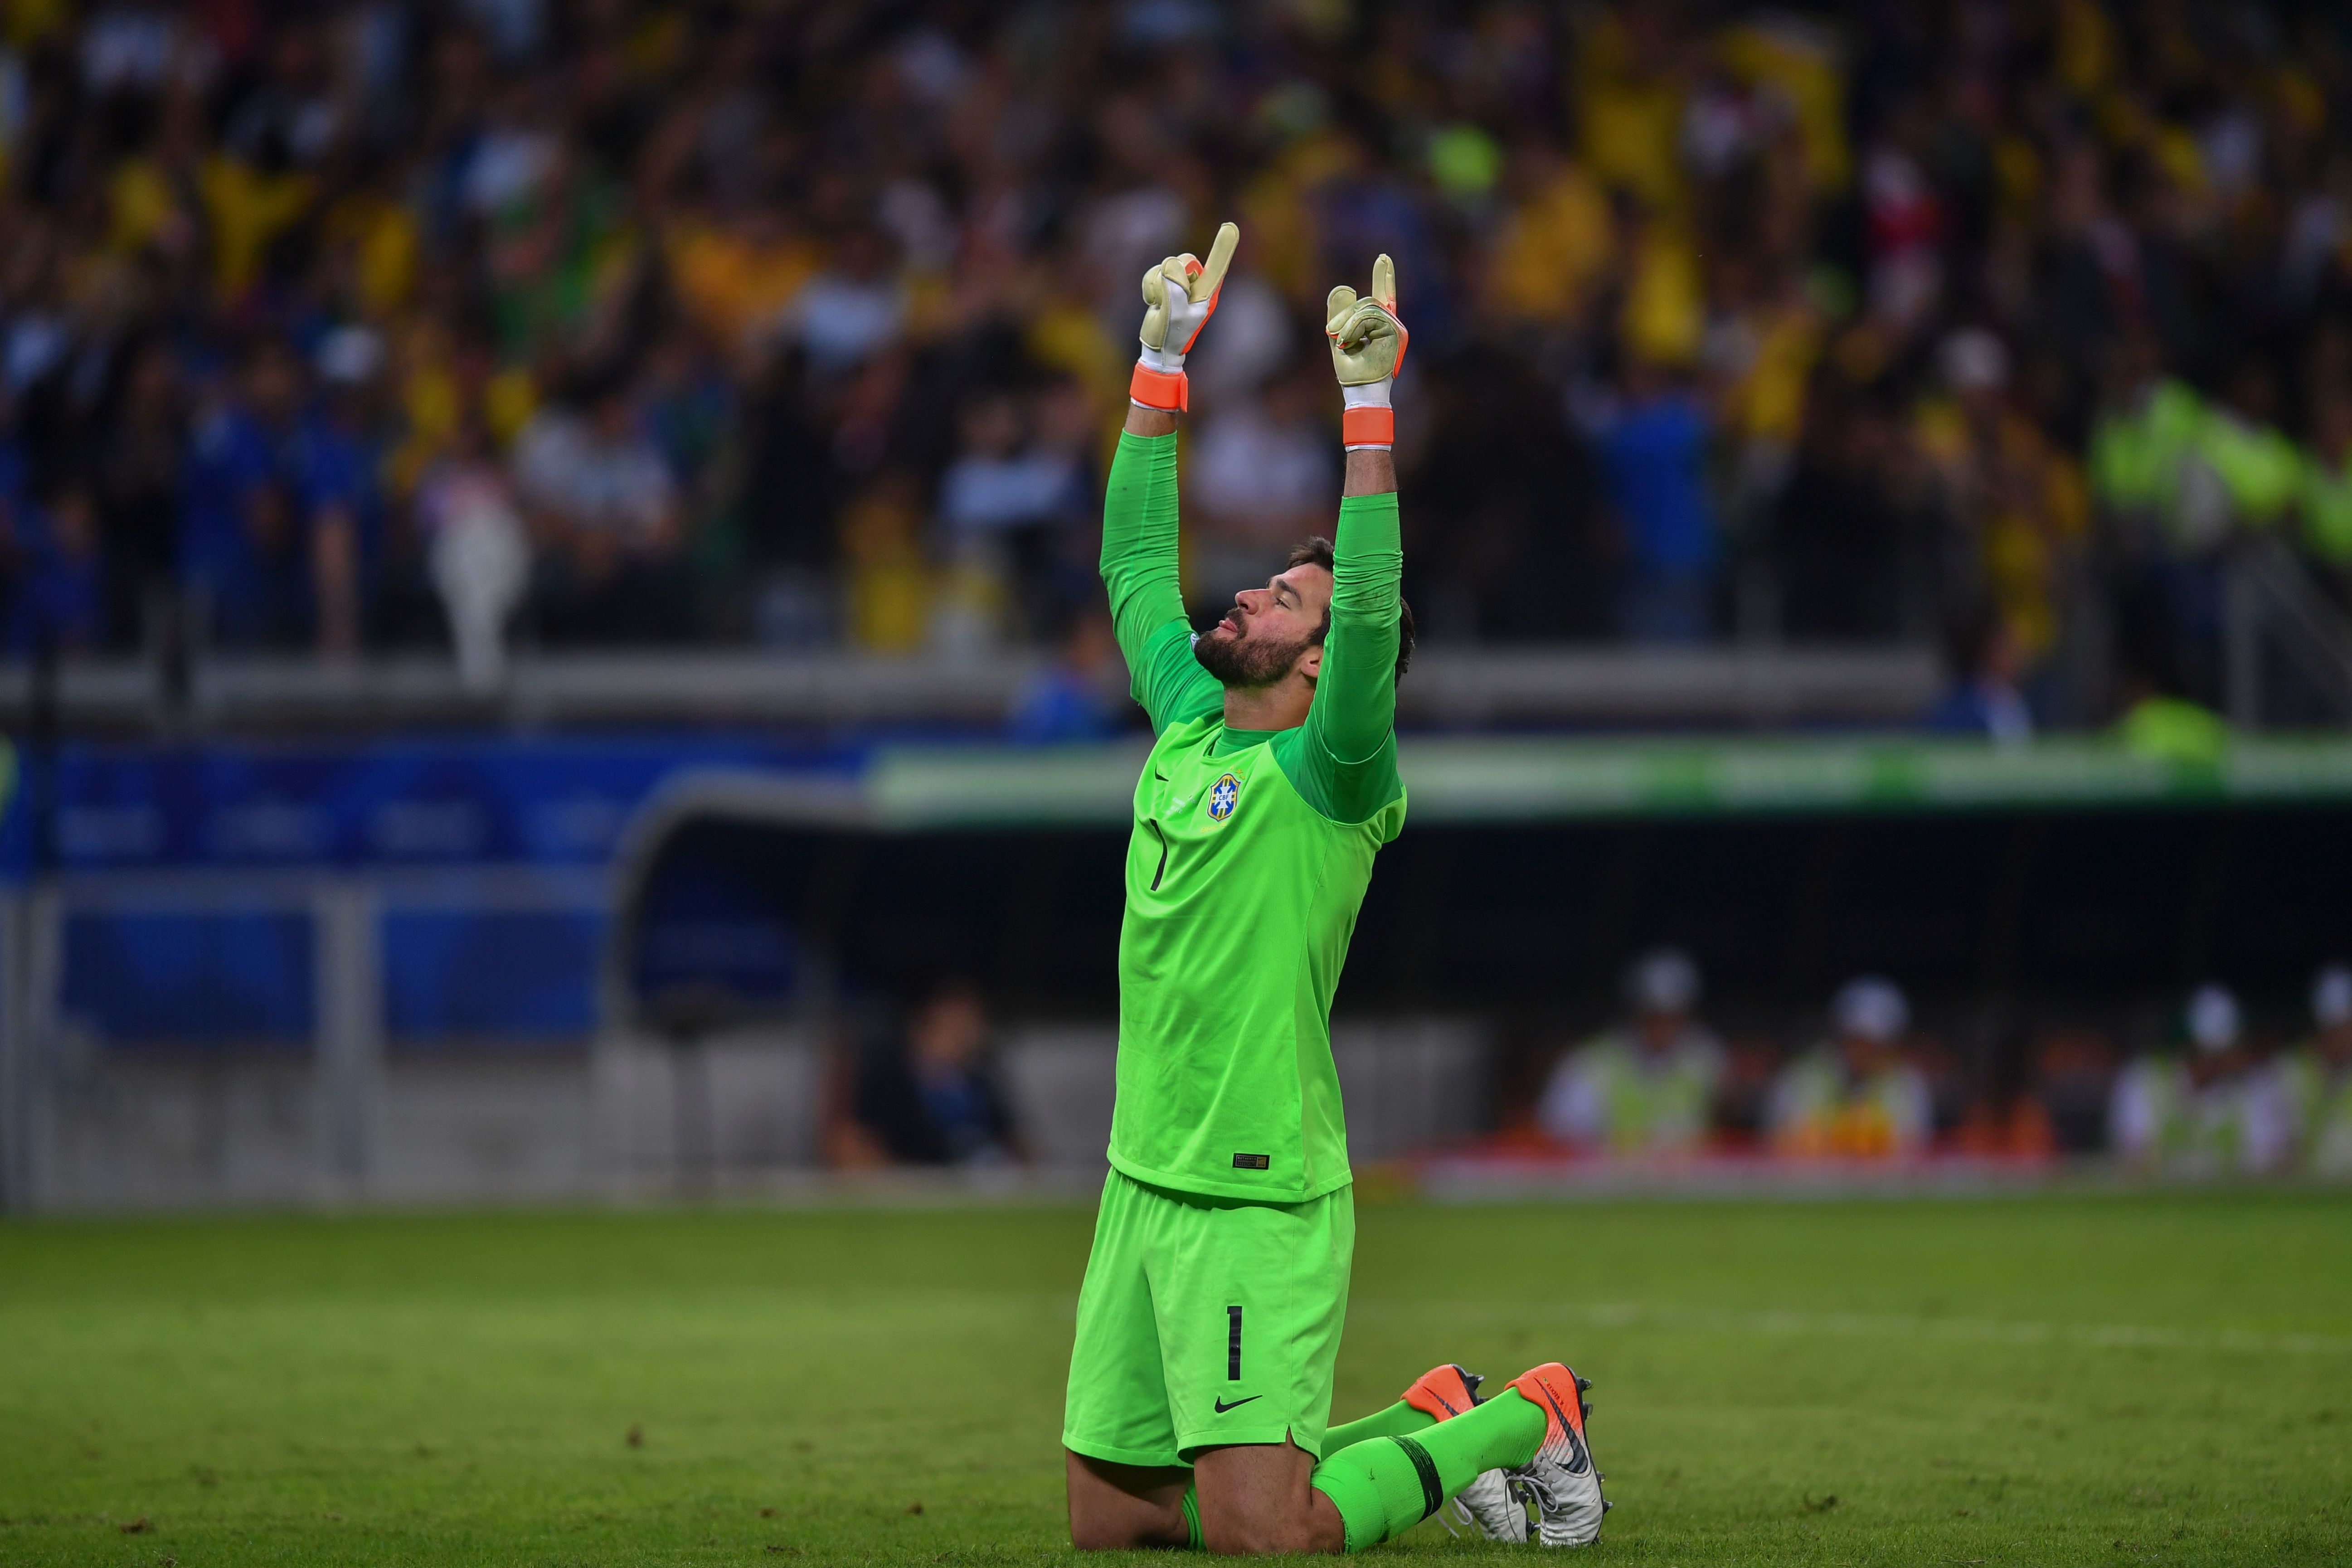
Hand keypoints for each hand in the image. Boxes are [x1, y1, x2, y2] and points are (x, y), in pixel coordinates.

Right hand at [1130, 221, 1238, 413]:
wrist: (1158, 346)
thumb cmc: (1171, 334)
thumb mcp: (1175, 314)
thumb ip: (1174, 288)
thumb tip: (1170, 267)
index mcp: (1207, 292)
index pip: (1217, 267)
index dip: (1223, 248)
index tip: (1231, 227)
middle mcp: (1196, 283)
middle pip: (1184, 260)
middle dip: (1173, 278)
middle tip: (1170, 302)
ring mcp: (1180, 282)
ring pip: (1166, 265)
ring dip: (1158, 286)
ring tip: (1161, 306)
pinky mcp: (1165, 282)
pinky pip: (1153, 272)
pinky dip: (1149, 287)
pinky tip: (1154, 302)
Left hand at [1324, 254, 1407, 448]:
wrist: (1359, 391)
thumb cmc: (1351, 372)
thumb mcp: (1339, 338)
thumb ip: (1340, 314)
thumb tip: (1343, 286)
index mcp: (1378, 325)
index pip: (1383, 296)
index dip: (1384, 277)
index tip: (1383, 257)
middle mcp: (1389, 324)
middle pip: (1367, 301)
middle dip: (1345, 316)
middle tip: (1332, 335)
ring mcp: (1395, 328)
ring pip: (1368, 307)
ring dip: (1348, 324)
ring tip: (1342, 343)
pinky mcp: (1395, 333)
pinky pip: (1370, 317)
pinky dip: (1354, 327)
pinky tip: (1348, 342)